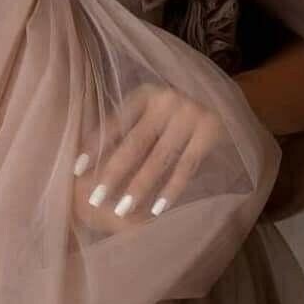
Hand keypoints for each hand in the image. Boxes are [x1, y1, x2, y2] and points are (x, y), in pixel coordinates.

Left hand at [72, 81, 228, 235]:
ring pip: (159, 159)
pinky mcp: (209, 133)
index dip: (95, 146)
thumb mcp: (154, 110)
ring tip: (121, 210)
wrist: (227, 102)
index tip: (76, 170)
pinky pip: (186, 167)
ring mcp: (190, 115)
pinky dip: (171, 190)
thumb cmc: (178, 114)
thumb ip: (131, 127)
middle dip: (113, 174)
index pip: (115, 123)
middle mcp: (167, 101)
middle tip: (95, 199)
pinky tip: (157, 209)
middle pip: (135, 143)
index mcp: (146, 94)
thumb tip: (95, 159)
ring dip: (139, 187)